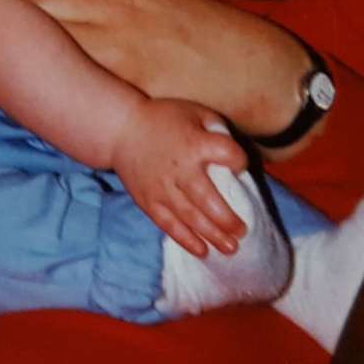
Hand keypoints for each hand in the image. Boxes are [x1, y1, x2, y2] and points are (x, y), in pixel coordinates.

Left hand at [3, 0, 309, 140]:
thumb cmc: (209, 39)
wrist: (257, 70)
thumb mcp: (158, 4)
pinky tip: (6, 78)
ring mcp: (118, 36)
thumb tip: (72, 8)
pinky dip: (35, 69)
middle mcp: (112, 1)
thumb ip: (114, 3)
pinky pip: (69, 68)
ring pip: (42, 24)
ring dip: (3, 31)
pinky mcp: (127, 73)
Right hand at [109, 100, 247, 257]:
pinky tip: (202, 251)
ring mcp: (163, 189)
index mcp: (195, 144)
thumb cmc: (162, 119)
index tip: (240, 166)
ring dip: (213, 235)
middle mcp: (181, 169)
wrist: (120, 130)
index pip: (228, 155)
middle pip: (210, 200)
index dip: (239, 161)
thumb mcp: (193, 111)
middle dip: (228, 220)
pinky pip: (170, 225)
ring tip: (231, 248)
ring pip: (192, 218)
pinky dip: (186, 240)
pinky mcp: (149, 202)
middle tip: (242, 231)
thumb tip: (234, 153)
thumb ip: (216, 128)